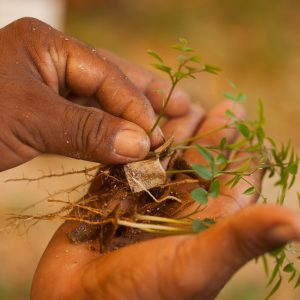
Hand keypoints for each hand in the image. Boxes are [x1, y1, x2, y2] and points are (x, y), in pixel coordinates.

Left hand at [0, 17, 189, 170]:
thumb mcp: (29, 120)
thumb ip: (88, 131)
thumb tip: (141, 146)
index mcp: (47, 47)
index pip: (106, 75)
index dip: (135, 106)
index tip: (157, 135)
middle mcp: (53, 64)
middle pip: (113, 80)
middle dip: (148, 98)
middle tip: (184, 107)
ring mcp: (52, 92)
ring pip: (103, 104)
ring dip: (133, 119)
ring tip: (169, 120)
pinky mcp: (48, 120)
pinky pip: (88, 125)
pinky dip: (109, 137)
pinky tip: (130, 141)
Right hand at [31, 101, 299, 299]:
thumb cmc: (139, 294)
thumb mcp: (194, 267)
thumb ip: (240, 239)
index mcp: (205, 225)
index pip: (233, 182)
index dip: (243, 153)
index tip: (248, 123)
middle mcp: (179, 210)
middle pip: (202, 165)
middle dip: (213, 135)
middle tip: (226, 106)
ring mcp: (146, 199)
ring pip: (168, 158)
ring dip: (178, 133)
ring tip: (187, 104)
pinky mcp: (116, 192)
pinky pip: (132, 160)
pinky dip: (139, 141)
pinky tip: (144, 121)